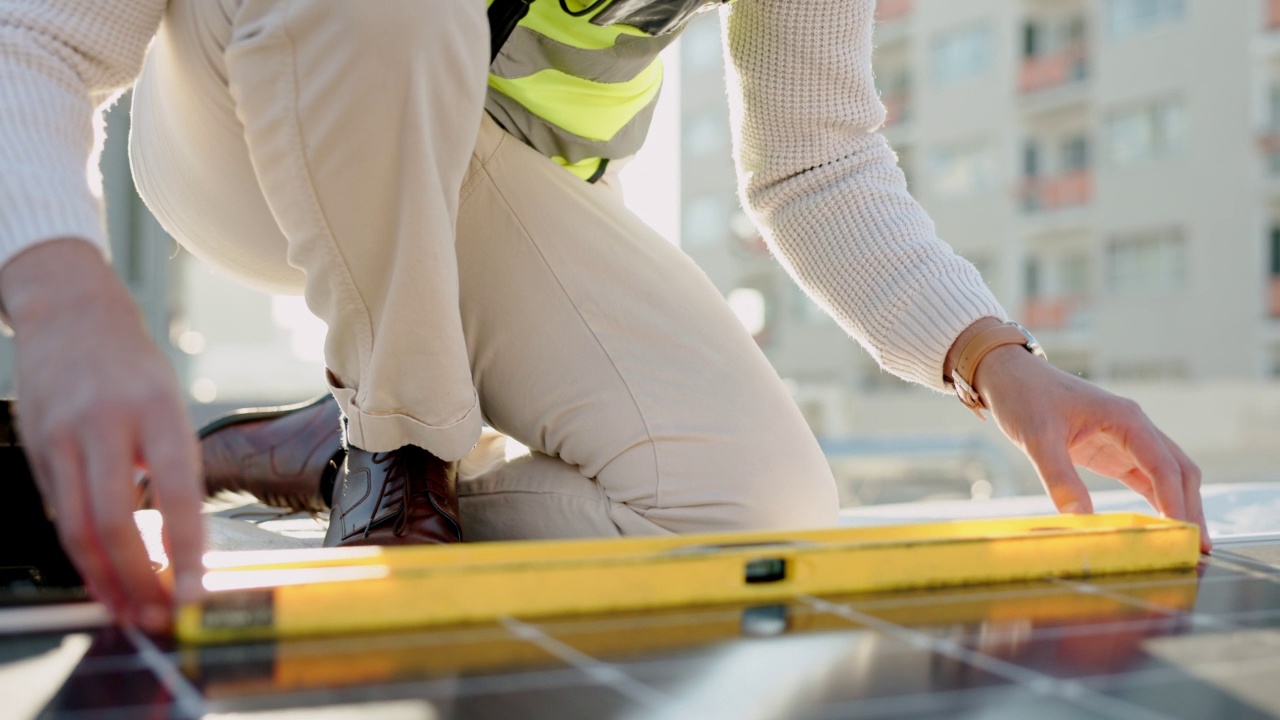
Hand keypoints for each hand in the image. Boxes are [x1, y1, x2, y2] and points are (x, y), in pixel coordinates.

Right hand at [1, 238, 203, 630]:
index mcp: (155, 411)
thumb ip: (171, 465)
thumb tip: (182, 541)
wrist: (69, 312)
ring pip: (76, 527)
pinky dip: (82, 552)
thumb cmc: (132, 365)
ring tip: (131, 611)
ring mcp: (60, 438)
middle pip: (112, 522)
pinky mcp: (34, 450)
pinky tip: (103, 574)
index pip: (176, 491)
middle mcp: (103, 424)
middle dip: (137, 580)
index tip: (199, 590)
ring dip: (104, 580)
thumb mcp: (169, 402)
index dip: (187, 548)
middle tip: (160, 616)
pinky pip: (58, 512)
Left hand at [975, 343, 1210, 552]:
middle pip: (1178, 471)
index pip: (1163, 465)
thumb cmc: (1025, 396)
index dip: (1175, 501)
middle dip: (1191, 507)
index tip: (1182, 533)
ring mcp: (1126, 440)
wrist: (1009, 376)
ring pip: (1167, 476)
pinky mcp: (1112, 452)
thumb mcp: (1036, 438)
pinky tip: (1160, 527)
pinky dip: (1156, 501)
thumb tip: (1080, 519)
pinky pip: (1144, 479)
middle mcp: (1135, 428)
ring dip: (1178, 506)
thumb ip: (1059, 478)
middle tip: (1198, 548)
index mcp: (1125, 418)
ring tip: (1187, 544)